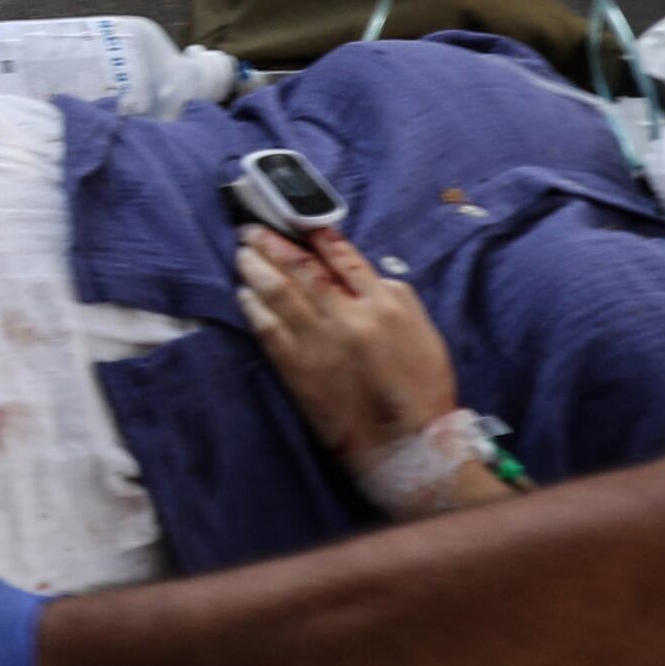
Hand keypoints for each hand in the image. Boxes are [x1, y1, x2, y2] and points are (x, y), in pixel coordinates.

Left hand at [235, 226, 457, 471]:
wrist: (410, 445)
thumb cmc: (422, 390)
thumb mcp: (421, 331)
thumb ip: (391, 297)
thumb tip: (360, 274)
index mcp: (385, 303)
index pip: (342, 257)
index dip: (314, 236)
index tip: (294, 220)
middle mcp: (351, 317)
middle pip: (304, 269)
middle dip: (274, 245)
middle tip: (251, 230)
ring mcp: (322, 343)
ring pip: (281, 294)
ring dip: (257, 270)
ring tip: (242, 255)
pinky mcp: (300, 370)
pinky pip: (269, 330)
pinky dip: (254, 309)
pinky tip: (244, 295)